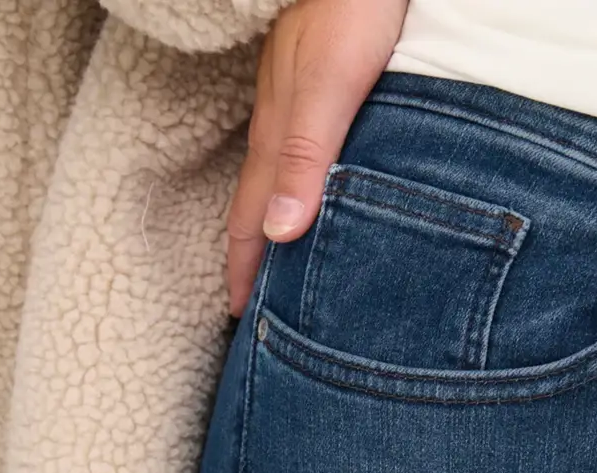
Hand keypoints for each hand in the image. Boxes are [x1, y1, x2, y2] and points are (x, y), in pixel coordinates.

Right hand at [227, 0, 410, 317]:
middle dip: (254, 258)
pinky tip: (312, 192)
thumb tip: (281, 236)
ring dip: (276, 225)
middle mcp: (282, 121)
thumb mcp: (332, 87)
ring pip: (280, 177)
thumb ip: (307, 157)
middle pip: (260, 202)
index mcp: (279, 134)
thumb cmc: (355, 10)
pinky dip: (299, 187)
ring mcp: (297, 98)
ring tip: (279, 264)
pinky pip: (302, 151)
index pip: (253, 218)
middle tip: (255, 310)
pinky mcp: (322, 80)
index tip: (241, 318)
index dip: (246, 269)